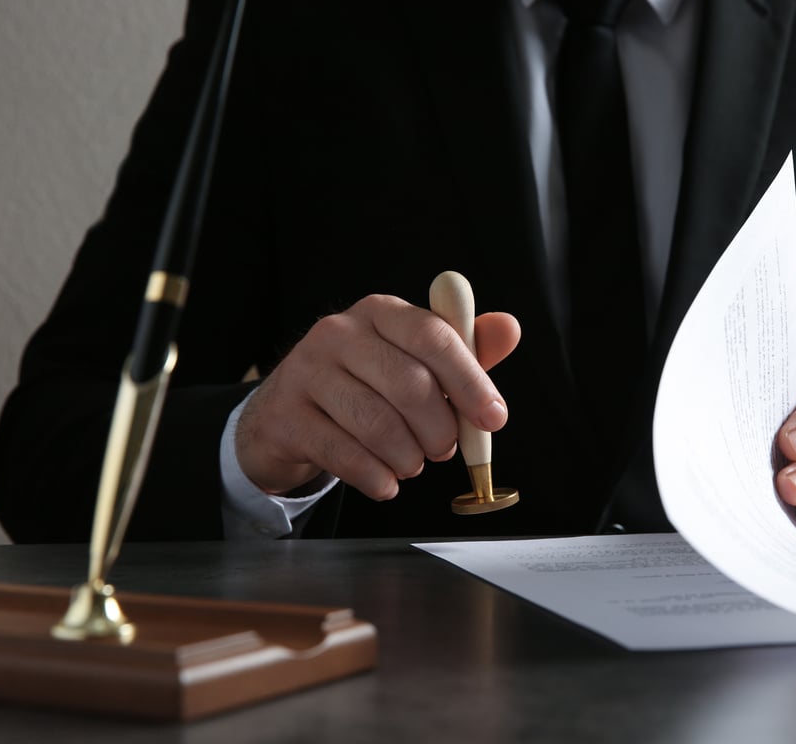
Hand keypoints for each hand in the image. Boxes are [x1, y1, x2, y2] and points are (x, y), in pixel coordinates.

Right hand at [235, 294, 520, 498]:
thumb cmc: (365, 386)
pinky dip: (377, 477)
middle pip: (409, 384)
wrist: (286, 415)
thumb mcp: (415, 361)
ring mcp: (306, 372)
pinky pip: (345, 454)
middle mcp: (339, 333)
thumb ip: (464, 350)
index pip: (433, 336)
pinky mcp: (286, 416)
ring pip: (378, 424)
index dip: (470, 381)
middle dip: (440, 429)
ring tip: (412, 462)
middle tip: (443, 449)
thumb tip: (509, 328)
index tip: (493, 418)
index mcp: (380, 313)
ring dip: (408, 457)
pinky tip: (386, 482)